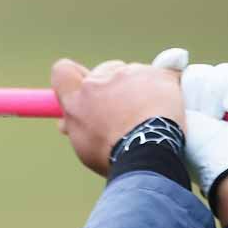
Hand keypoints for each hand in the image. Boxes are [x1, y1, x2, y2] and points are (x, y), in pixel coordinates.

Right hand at [51, 57, 183, 176]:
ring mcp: (130, 73)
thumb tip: (67, 121)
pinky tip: (165, 109)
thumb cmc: (115, 155)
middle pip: (102, 71)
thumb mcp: (84, 145)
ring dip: (137, 89)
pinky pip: (159, 75)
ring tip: (147, 117)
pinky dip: (162, 88)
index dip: (72, 79)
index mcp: (77, 99)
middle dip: (110, 86)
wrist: (149, 154)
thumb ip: (76, 125)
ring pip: (131, 73)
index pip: (63, 72)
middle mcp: (100, 80)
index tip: (82, 89)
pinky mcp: (157, 73)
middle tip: (122, 110)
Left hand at [151, 47, 227, 204]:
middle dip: (199, 92)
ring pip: (222, 73)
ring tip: (221, 116)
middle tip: (205, 117)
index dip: (174, 66)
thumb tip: (177, 55)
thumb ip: (169, 90)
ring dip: (218, 93)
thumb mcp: (175, 119)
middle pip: (198, 73)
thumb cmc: (201, 152)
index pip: (176, 78)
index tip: (178, 61)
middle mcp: (205, 107)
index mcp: (181, 113)